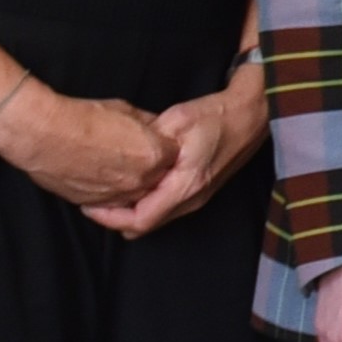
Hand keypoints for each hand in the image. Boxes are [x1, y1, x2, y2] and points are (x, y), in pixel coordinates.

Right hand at [0, 76, 169, 211]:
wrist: (43, 135)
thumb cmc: (81, 118)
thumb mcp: (125, 110)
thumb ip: (148, 124)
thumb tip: (157, 127)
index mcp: (153, 155)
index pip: (174, 156)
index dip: (165, 147)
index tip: (157, 142)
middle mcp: (139, 180)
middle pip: (159, 178)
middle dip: (153, 167)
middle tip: (137, 154)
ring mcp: (117, 195)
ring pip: (136, 195)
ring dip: (133, 183)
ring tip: (119, 166)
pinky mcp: (95, 204)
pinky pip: (113, 203)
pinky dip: (112, 193)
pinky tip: (103, 177)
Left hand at [86, 65, 269, 236]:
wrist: (253, 115)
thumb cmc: (217, 116)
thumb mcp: (176, 121)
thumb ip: (149, 143)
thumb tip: (124, 159)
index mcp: (185, 186)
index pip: (140, 220)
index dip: (110, 218)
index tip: (88, 204)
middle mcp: (192, 200)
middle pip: (145, 226)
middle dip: (116, 218)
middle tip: (92, 199)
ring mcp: (198, 198)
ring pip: (155, 218)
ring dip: (130, 211)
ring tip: (108, 192)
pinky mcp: (201, 191)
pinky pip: (165, 208)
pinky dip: (145, 203)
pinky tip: (134, 184)